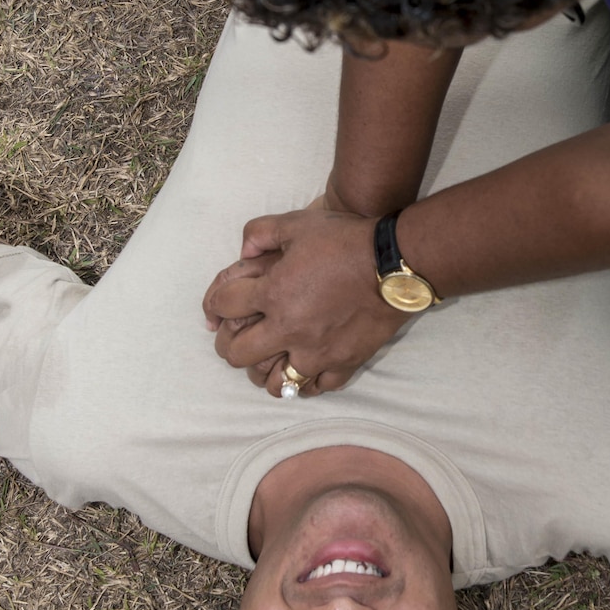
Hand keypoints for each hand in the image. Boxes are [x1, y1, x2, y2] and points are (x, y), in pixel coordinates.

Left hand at [203, 206, 404, 395]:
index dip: (212, 304)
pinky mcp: (344, 362)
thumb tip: (242, 252)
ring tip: (270, 359)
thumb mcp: (298, 223)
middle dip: (229, 346)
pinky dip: (306, 382)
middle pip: (237, 354)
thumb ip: (260, 233)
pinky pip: (316, 387)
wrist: (396, 263)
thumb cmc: (346, 240)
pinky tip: (305, 369)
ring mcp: (317, 352)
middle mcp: (289, 329)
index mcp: (273, 294)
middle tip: (237, 338)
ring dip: (265, 372)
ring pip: (275, 383)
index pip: (222, 306)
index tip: (217, 307)